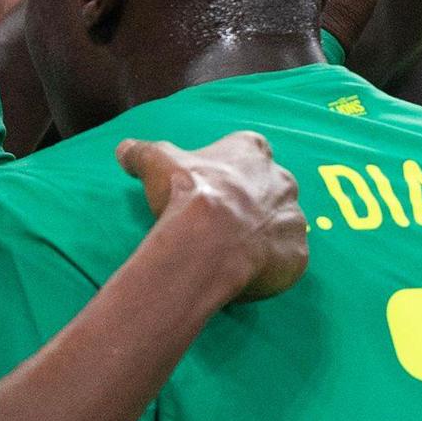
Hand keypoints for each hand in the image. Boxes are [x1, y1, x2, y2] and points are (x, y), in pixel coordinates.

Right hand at [116, 133, 306, 300]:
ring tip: (232, 250)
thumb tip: (123, 149)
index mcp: (254, 152)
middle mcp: (283, 181)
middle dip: (250, 202)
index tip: (211, 187)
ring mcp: (295, 219)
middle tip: (221, 222)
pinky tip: (245, 271)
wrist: (207, 242)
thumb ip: (142, 153)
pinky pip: (285, 259)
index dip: (228, 171)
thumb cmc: (186, 194)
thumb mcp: (156, 163)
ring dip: (262, 233)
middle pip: (269, 189)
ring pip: (281, 224)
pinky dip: (270, 264)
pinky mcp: (298, 254)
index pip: (247, 153)